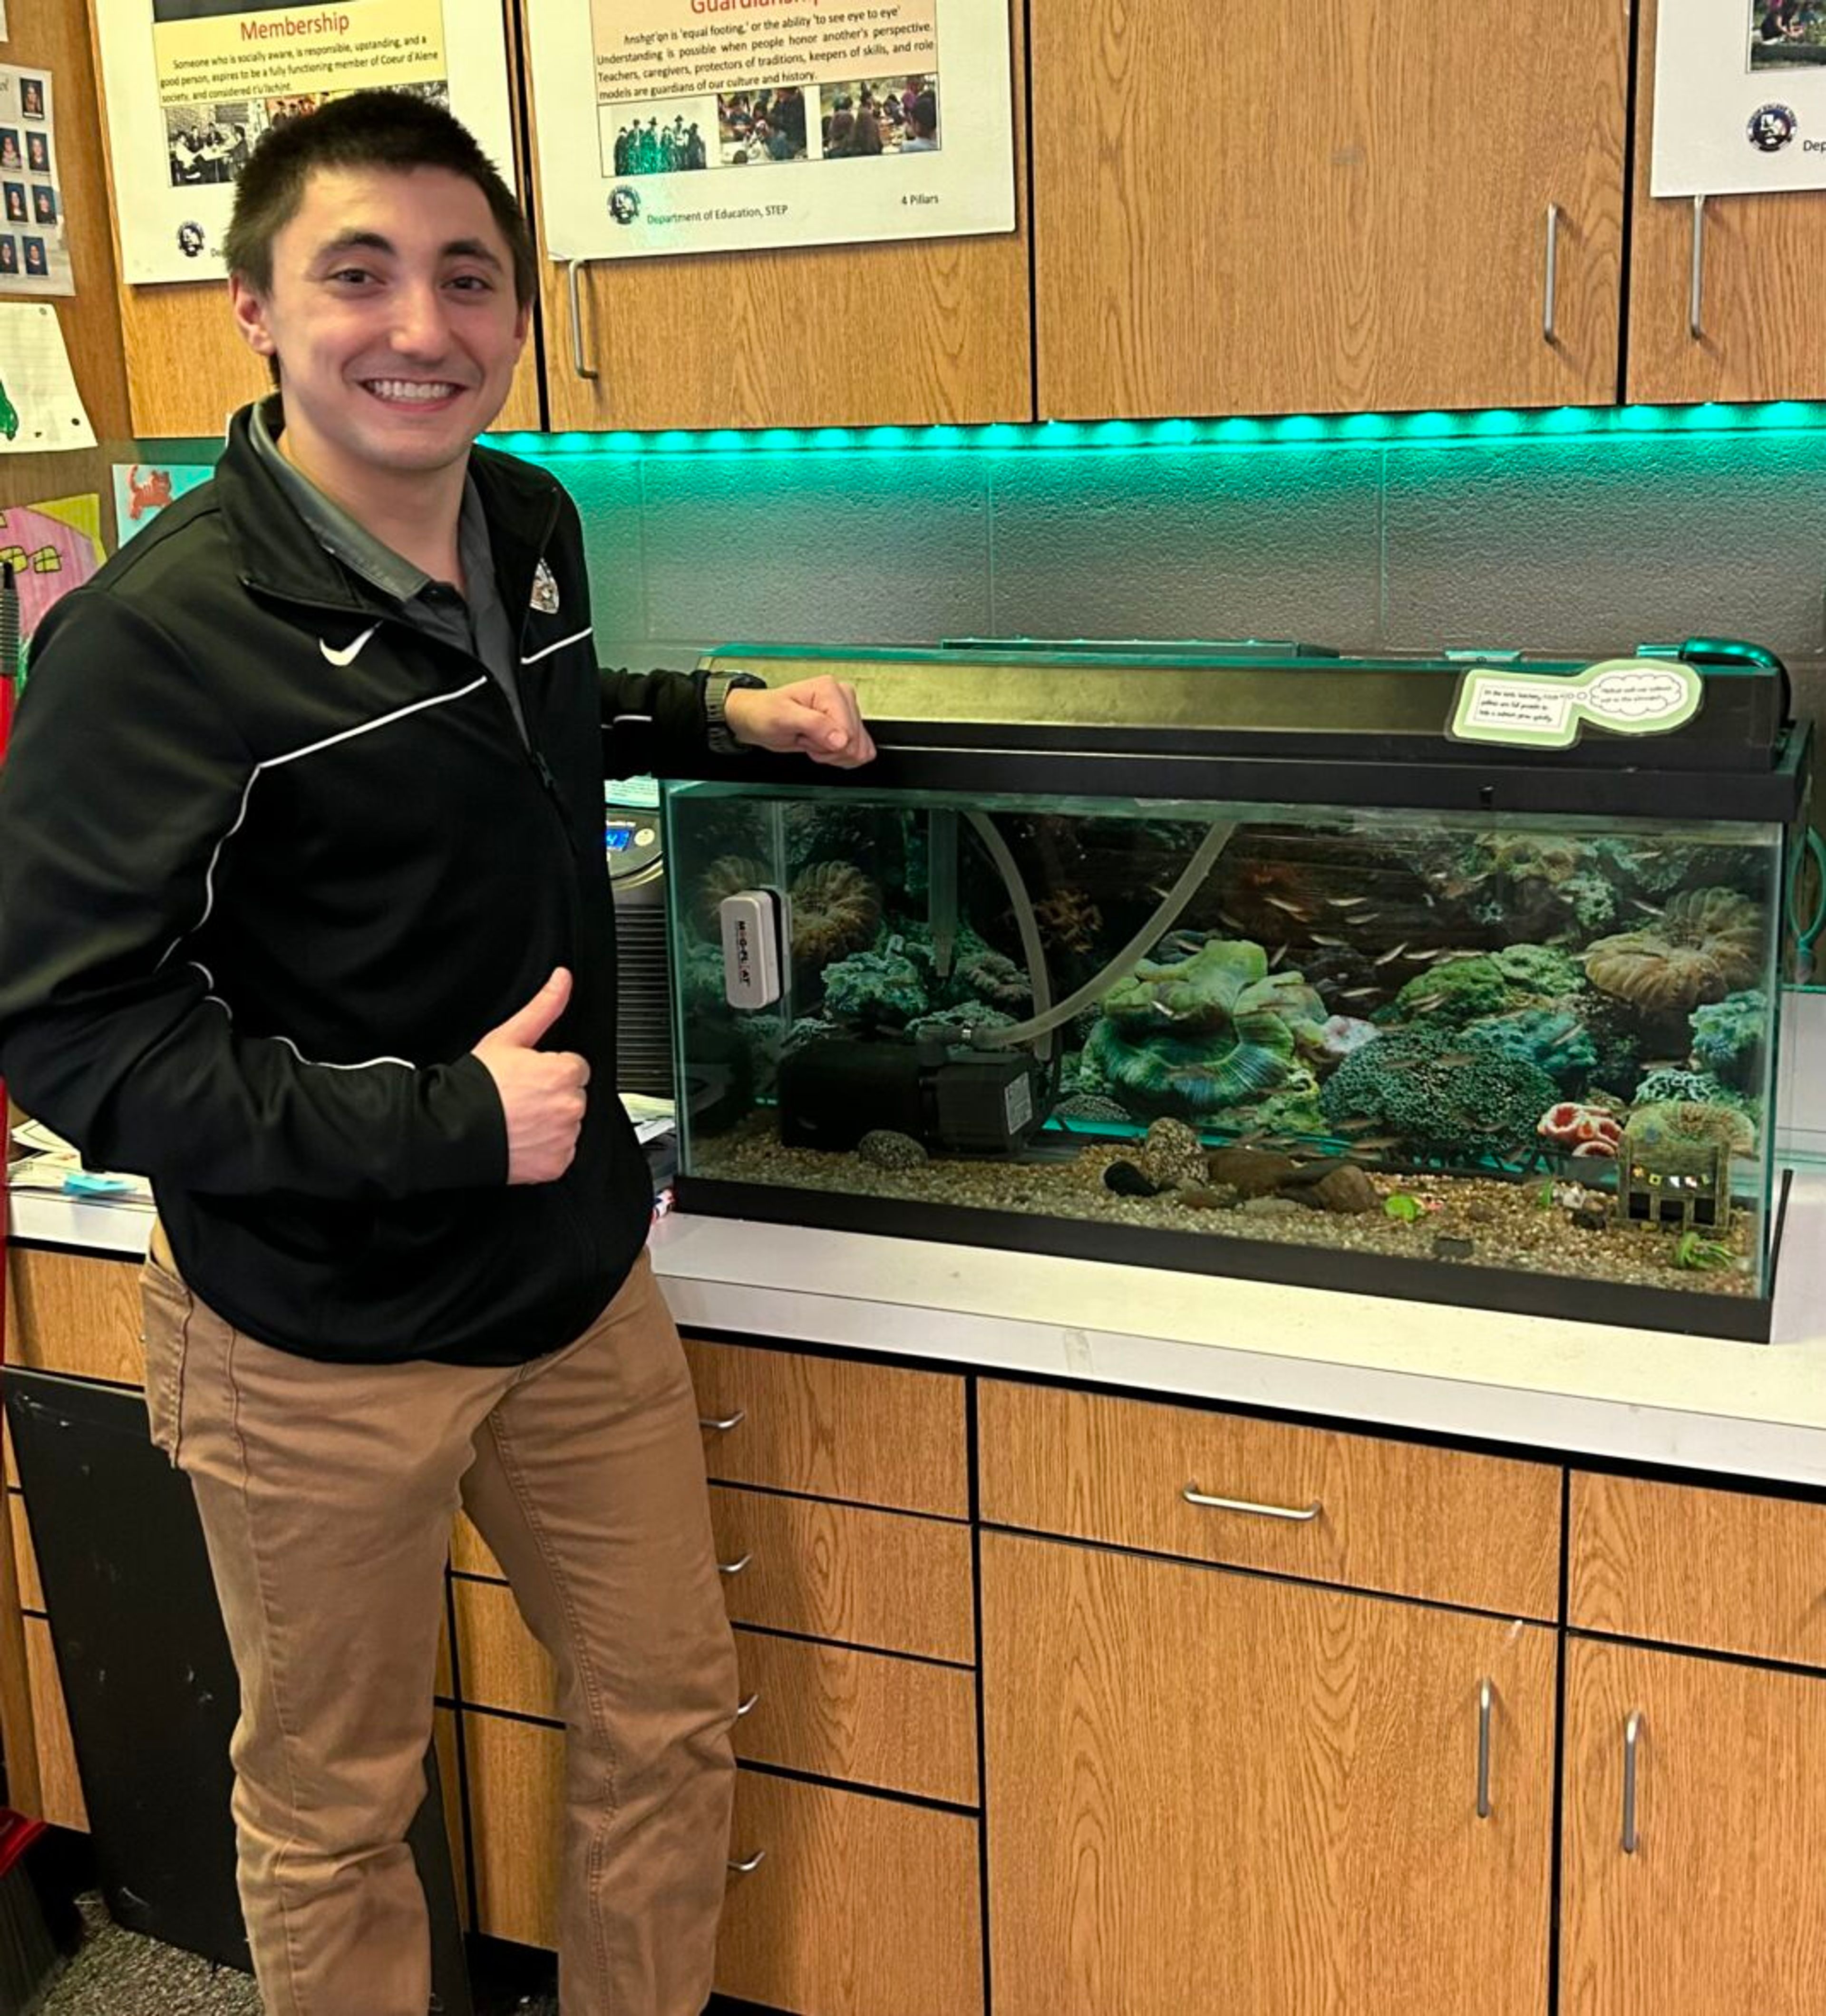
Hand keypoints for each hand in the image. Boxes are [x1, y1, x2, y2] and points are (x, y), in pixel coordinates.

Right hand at [471, 967, 589, 1184]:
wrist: (451, 1131)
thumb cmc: (477, 1086)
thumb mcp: (508, 1037)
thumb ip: (543, 1007)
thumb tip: (563, 979)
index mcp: (564, 1073)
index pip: (574, 1067)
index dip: (549, 1069)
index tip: (528, 1077)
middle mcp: (571, 1107)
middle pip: (573, 1095)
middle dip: (552, 1095)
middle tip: (520, 1097)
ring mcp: (565, 1138)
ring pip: (568, 1123)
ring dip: (550, 1122)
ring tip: (517, 1118)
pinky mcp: (557, 1164)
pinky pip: (560, 1152)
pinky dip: (545, 1148)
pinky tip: (521, 1138)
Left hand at [724, 676, 875, 767]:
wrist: (757, 719)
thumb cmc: (765, 712)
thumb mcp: (783, 717)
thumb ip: (814, 725)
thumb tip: (842, 739)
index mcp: (830, 690)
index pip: (848, 731)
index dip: (826, 745)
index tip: (806, 736)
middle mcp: (843, 699)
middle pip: (854, 742)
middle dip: (828, 749)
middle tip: (806, 737)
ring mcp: (847, 714)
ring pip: (858, 750)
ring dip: (831, 754)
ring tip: (811, 739)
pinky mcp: (847, 728)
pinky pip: (859, 752)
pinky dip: (839, 757)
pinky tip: (821, 746)